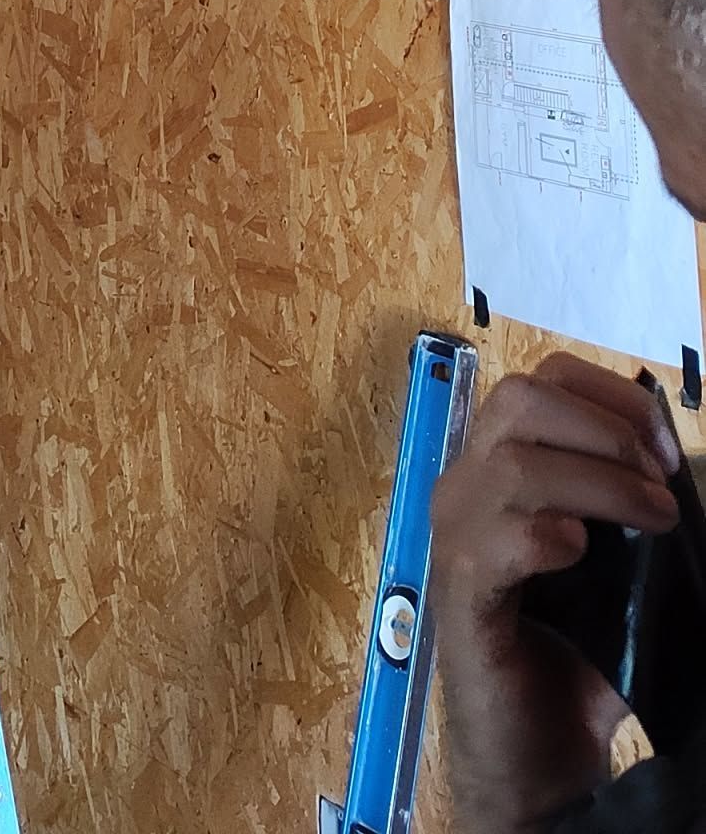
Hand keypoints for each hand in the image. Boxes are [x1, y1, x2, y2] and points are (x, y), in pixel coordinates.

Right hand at [432, 353, 679, 828]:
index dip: (611, 399)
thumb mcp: (616, 568)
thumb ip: (633, 512)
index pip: (542, 379)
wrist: (534, 758)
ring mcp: (456, 538)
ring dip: (599, 482)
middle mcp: (467, 487)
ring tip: (651, 521)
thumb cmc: (575, 659)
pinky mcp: (460, 596)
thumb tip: (686, 475)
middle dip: (605, 429)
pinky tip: (579, 555)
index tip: (666, 451)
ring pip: (514, 463)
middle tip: (658, 485)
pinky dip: (548, 535)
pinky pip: (496, 540)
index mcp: (500, 467)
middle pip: (520, 398)